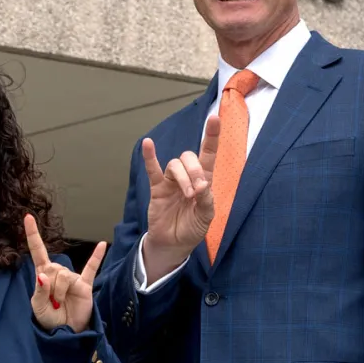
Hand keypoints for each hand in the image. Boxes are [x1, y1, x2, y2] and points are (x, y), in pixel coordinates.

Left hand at [25, 213, 105, 332]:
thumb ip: (39, 291)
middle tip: (53, 303)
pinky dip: (97, 257)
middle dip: (50, 288)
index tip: (28, 217)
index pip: (37, 252)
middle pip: (53, 269)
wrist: (67, 333)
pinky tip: (102, 244)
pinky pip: (92, 268)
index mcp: (43, 276)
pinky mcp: (85, 285)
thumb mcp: (38, 307)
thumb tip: (43, 275)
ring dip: (60, 292)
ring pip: (65, 276)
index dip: (32, 235)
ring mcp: (73, 279)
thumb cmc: (50, 320)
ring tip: (61, 305)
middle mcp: (58, 274)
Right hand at [138, 119, 217, 276]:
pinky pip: (152, 170)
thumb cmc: (192, 228)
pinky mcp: (157, 188)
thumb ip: (206, 200)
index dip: (212, 136)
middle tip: (197, 190)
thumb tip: (202, 184)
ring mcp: (171, 181)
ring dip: (183, 177)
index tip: (215, 118)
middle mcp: (187, 176)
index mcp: (204, 181)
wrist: (174, 244)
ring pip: (174, 165)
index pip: (208, 154)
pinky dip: (149, 157)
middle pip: (189, 157)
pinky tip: (148, 144)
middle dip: (195, 170)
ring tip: (187, 195)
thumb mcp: (206, 216)